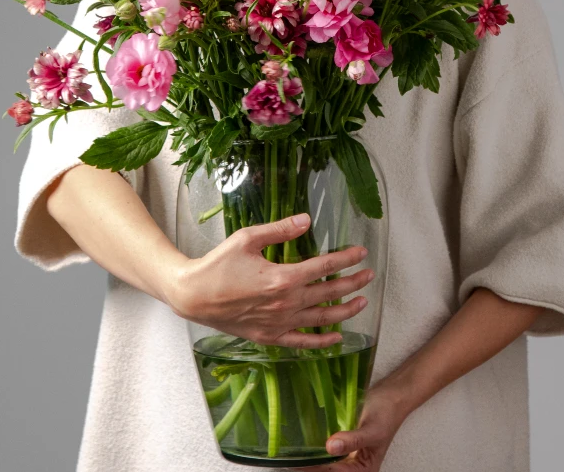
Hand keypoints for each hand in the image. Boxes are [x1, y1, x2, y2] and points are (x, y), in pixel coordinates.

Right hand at [168, 214, 373, 349]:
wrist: (193, 296)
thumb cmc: (218, 264)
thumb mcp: (247, 239)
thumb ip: (279, 230)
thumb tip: (306, 219)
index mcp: (282, 277)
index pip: (324, 266)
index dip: (346, 259)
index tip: (361, 253)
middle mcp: (286, 303)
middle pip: (329, 292)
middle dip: (353, 282)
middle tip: (369, 274)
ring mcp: (279, 323)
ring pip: (322, 318)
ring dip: (346, 310)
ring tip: (362, 301)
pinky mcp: (270, 337)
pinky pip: (303, 342)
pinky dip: (323, 341)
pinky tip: (337, 337)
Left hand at [297, 379, 407, 471]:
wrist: (391, 397)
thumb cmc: (385, 415)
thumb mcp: (371, 430)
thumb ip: (352, 440)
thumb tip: (330, 447)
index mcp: (364, 470)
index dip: (317, 470)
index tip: (298, 464)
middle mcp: (355, 467)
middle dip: (312, 468)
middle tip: (290, 462)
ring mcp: (348, 456)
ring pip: (326, 465)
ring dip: (311, 462)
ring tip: (292, 457)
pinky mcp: (342, 445)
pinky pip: (327, 453)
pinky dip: (315, 452)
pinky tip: (302, 446)